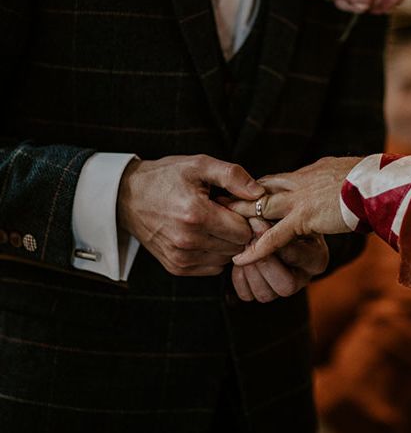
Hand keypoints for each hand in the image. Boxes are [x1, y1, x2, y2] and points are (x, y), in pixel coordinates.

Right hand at [117, 155, 263, 275]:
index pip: (243, 230)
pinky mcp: (176, 267)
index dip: (245, 216)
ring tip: (213, 222)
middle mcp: (188, 241)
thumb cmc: (166, 177)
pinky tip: (205, 235)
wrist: (128, 196)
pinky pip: (213, 268)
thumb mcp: (199, 164)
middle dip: (237, 229)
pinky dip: (215, 253)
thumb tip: (259, 194)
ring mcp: (181, 258)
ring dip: (226, 242)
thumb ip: (233, 176)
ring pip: (227, 258)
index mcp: (196, 215)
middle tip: (224, 212)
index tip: (234, 204)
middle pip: (237, 246)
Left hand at [226, 156, 360, 265]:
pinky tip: (241, 259)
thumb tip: (331, 175)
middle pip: (260, 189)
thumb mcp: (345, 172)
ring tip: (220, 228)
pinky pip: (276, 236)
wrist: (379, 182)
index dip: (255, 188)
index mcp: (309, 173)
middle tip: (217, 203)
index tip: (238, 193)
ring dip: (241, 219)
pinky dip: (257, 248)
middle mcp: (300, 182)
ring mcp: (300, 199)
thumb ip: (330, 177)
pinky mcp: (306, 217)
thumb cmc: (371, 178)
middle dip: (238, 197)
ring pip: (262, 209)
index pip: (274, 180)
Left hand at [231, 218, 328, 302]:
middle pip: (286, 285)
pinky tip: (240, 260)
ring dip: (249, 271)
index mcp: (317, 258)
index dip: (270, 238)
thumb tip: (254, 214)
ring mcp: (284, 287)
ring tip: (242, 247)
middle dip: (263, 263)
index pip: (294, 255)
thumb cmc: (288, 211)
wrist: (280, 221)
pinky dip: (239, 278)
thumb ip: (277, 211)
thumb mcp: (288, 209)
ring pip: (266, 295)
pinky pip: (248, 295)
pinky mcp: (265, 292)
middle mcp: (304, 277)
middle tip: (248, 240)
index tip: (255, 221)